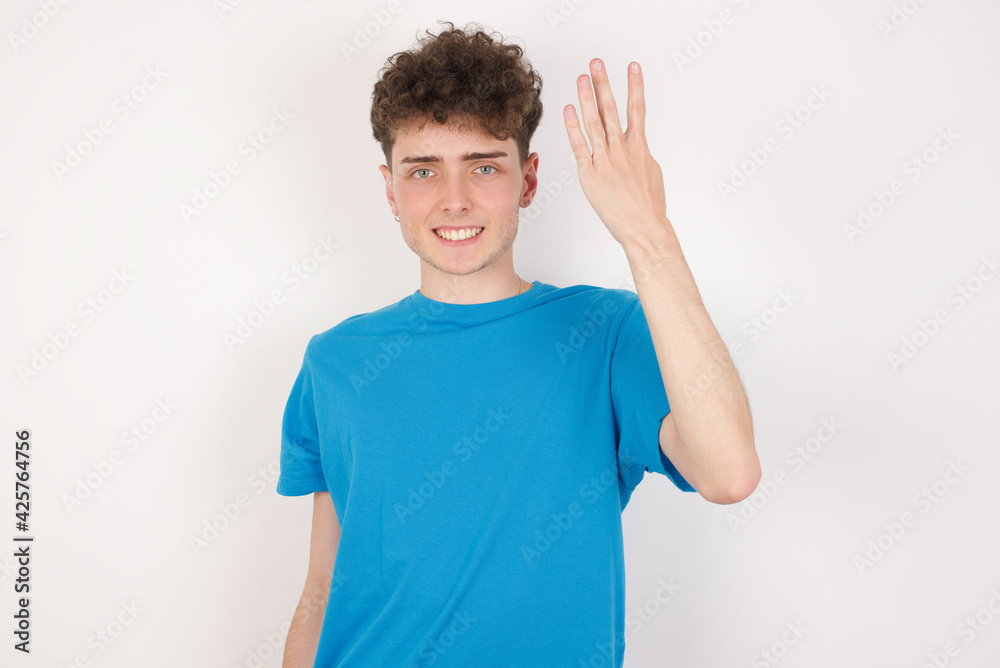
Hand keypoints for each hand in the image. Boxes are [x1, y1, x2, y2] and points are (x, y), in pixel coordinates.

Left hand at [563, 59, 669, 247]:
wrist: (643, 227)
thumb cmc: (650, 205)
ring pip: (595, 123)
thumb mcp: (651, 172)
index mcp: (639, 147)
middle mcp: (622, 150)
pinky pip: (579, 146)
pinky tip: (569, 109)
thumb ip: (641, 154)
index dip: (635, 85)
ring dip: (587, 98)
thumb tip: (636, 147)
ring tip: (582, 77)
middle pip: (611, 109)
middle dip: (604, 84)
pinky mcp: (590, 174)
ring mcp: (605, 161)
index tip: (632, 66)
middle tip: (596, 63)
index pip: (637, 109)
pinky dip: (573, 127)